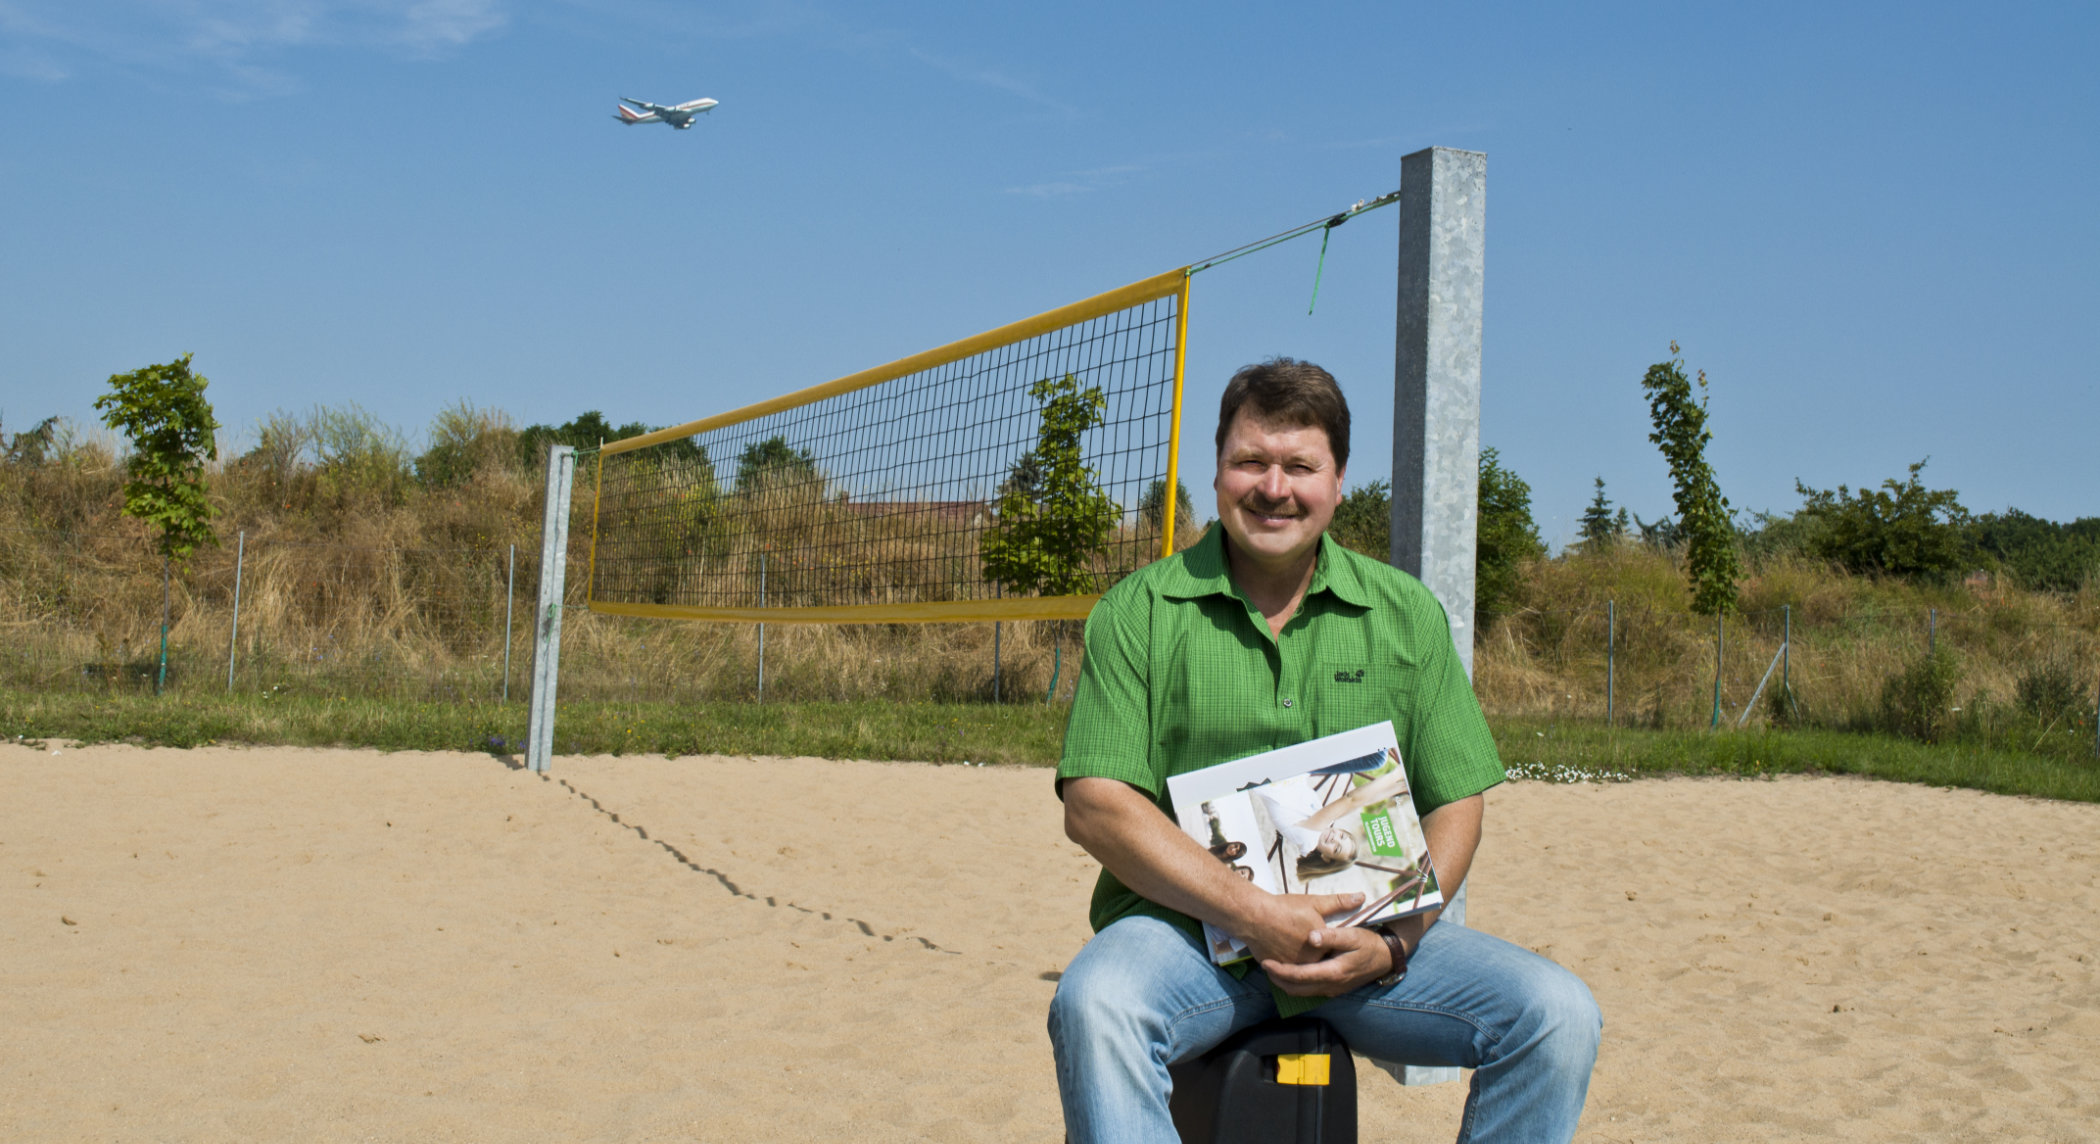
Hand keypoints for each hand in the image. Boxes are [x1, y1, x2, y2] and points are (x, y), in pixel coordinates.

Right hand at [1235, 891, 1364, 966]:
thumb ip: (1339, 902)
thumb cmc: (1286, 909)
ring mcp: (1293, 967)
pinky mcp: (1278, 969)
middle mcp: (1310, 962)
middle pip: (1319, 962)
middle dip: (1318, 955)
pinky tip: (1286, 954)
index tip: (1329, 939)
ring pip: (1303, 967)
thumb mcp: (1315, 903)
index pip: (1334, 951)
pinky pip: (1287, 971)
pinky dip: (1288, 966)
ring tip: (1298, 948)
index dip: (1332, 946)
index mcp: (1322, 947)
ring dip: (1303, 962)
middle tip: (1309, 942)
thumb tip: (1361, 897)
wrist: (1254, 916)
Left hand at [1258, 924, 1391, 996]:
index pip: (1300, 976)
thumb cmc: (1369, 943)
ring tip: (1273, 969)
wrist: (1386, 957)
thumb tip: (1311, 937)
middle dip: (1278, 980)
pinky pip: (1310, 990)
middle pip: (1297, 989)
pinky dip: (1297, 983)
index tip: (1266, 962)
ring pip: (1303, 992)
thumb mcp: (1352, 935)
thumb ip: (1331, 936)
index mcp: (1333, 972)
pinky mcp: (1335, 989)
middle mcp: (1331, 986)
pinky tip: (1291, 971)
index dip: (1280, 971)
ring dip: (1286, 983)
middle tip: (1264, 966)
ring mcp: (1333, 990)